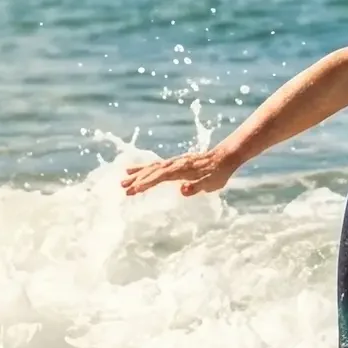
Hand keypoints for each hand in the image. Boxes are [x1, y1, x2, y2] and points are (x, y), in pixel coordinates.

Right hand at [120, 146, 242, 196]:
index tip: (134, 190)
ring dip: (137, 175)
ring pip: (151, 168)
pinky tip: (133, 170)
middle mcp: (174, 164)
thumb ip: (197, 187)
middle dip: (137, 180)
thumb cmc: (218, 173)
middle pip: (152, 171)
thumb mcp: (211, 184)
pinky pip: (155, 165)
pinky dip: (143, 168)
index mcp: (181, 170)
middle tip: (123, 188)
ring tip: (123, 181)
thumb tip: (182, 190)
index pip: (159, 177)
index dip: (146, 183)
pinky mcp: (174, 163)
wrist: (224, 157)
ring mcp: (173, 162)